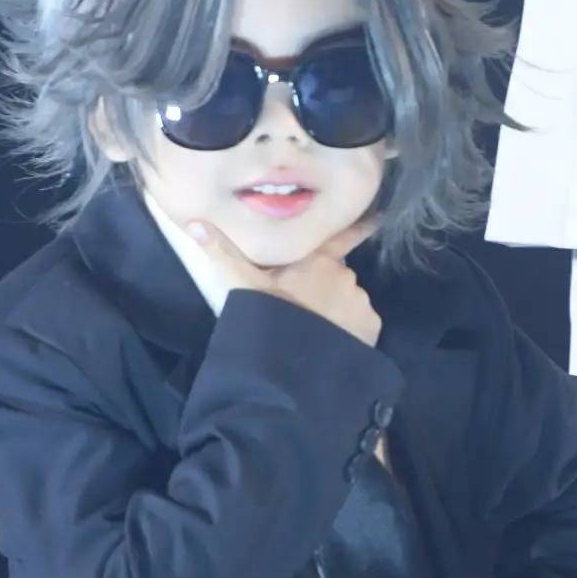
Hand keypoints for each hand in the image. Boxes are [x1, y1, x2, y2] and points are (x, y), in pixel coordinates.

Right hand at [177, 214, 382, 350]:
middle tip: (303, 305)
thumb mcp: (241, 283)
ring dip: (337, 309)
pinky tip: (331, 341)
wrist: (291, 362)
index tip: (381, 215)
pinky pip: (362, 323)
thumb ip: (221, 252)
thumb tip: (194, 222)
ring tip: (314, 329)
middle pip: (337, 276)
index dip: (362, 225)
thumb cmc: (267, 314)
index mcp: (318, 260)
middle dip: (325, 286)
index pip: (345, 235)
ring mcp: (360, 301)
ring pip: (349, 300)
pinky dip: (351, 329)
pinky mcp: (371, 327)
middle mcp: (345, 275)